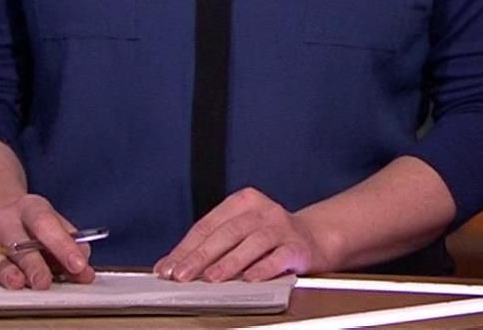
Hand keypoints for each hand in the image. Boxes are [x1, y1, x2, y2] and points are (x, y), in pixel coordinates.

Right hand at [0, 194, 95, 290]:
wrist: (0, 213)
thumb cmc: (33, 224)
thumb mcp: (56, 225)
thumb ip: (73, 246)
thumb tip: (84, 271)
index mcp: (31, 207)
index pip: (46, 223)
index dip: (62, 245)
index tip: (77, 265)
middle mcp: (6, 220)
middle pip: (18, 242)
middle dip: (33, 264)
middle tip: (45, 282)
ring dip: (6, 272)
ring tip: (18, 284)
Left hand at [154, 187, 330, 282]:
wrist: (313, 238)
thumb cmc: (268, 237)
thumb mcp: (237, 233)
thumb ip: (207, 246)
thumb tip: (169, 266)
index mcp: (243, 202)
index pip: (208, 224)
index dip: (186, 247)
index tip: (169, 267)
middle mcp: (262, 211)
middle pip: (227, 232)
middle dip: (202, 255)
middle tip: (183, 274)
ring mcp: (281, 227)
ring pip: (253, 242)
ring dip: (230, 261)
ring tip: (212, 278)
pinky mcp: (297, 246)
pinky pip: (279, 256)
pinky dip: (263, 268)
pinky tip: (250, 279)